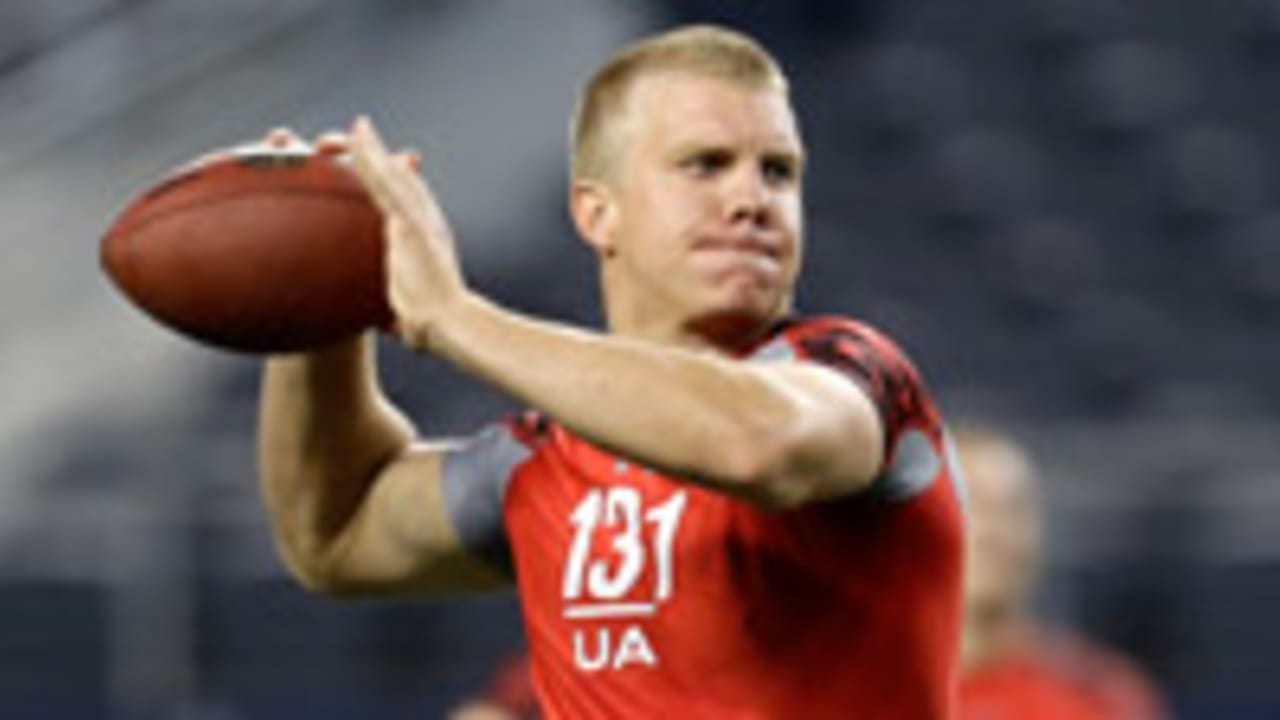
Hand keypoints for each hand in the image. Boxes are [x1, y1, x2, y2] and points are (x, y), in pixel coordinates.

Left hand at [343, 116, 466, 351]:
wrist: (454, 325)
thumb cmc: (437, 331)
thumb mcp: (414, 317)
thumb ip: (403, 314)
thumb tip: (396, 329)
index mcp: (429, 244)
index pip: (411, 209)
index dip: (402, 187)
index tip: (391, 171)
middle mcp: (428, 224)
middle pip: (403, 184)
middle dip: (386, 161)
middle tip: (368, 139)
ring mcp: (419, 219)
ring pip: (392, 176)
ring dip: (374, 150)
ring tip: (357, 128)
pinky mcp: (409, 220)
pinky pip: (383, 182)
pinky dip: (370, 157)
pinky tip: (355, 138)